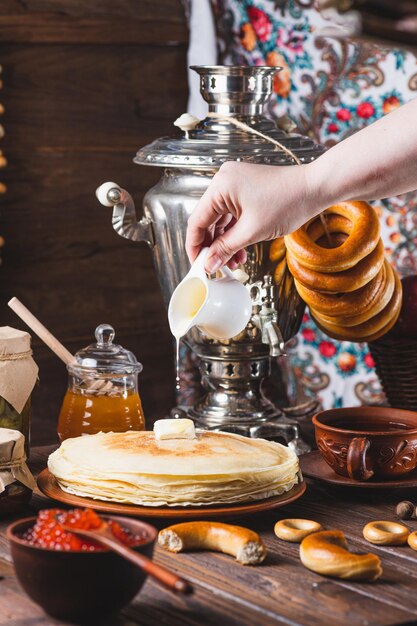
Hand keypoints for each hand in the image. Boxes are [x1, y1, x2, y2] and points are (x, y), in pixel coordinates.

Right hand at [185, 160, 319, 272]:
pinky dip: (234, 232)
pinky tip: (240, 250)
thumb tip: (209, 263)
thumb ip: (226, 249)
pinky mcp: (244, 189)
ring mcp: (234, 183)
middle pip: (207, 220)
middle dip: (212, 246)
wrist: (315, 188)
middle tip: (214, 266)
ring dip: (225, 242)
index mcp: (220, 186)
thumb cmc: (289, 202)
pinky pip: (232, 213)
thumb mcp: (252, 232)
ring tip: (233, 262)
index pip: (197, 221)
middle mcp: (224, 181)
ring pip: (220, 219)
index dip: (195, 246)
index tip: (197, 264)